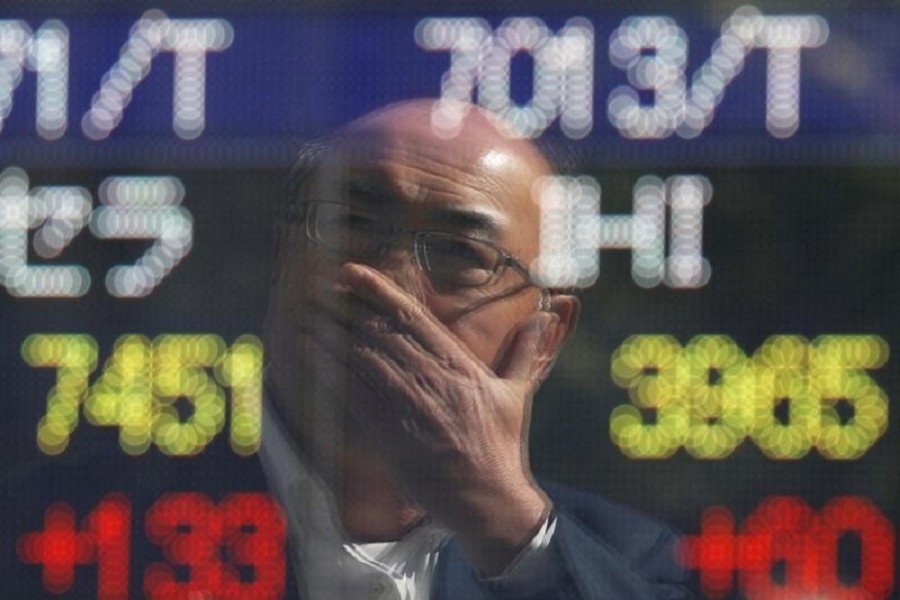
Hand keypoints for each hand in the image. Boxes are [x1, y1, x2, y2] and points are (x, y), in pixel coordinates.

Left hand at [310, 262, 558, 573]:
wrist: (487, 498)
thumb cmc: (501, 447)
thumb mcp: (516, 394)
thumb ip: (524, 351)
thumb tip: (544, 317)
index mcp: (459, 365)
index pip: (412, 318)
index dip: (380, 291)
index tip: (354, 272)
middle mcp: (431, 379)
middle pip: (380, 332)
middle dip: (347, 307)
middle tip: (321, 287)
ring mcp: (409, 406)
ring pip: (363, 358)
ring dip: (333, 332)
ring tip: (310, 312)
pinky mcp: (390, 434)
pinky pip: (353, 395)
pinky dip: (330, 371)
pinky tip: (311, 353)